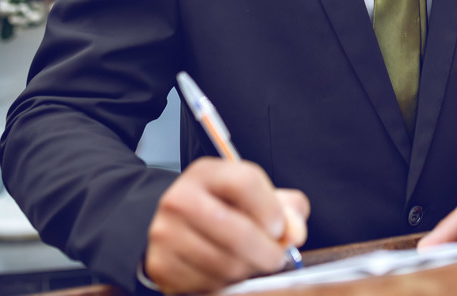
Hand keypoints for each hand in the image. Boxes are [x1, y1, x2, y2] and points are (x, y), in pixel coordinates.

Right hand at [143, 157, 308, 293]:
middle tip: (276, 257)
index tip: (280, 229)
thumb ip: (285, 207)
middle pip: (237, 232)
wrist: (176, 229)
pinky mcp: (161, 265)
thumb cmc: (222, 210)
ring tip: (249, 262)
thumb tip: (295, 232)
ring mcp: (166, 233)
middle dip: (267, 252)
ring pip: (226, 263)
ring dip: (248, 270)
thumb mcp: (253, 197)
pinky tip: (225, 271)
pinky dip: (225, 284)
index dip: (271, 210)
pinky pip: (208, 284)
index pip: (245, 182)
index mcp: (206, 173)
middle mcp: (180, 198)